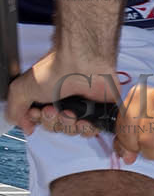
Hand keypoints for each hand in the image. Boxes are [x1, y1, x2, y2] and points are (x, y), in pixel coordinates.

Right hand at [5, 52, 121, 136]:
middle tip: (53, 110)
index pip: (38, 120)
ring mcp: (80, 106)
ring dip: (68, 125)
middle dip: (52, 122)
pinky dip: (86, 129)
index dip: (37, 120)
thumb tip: (24, 125)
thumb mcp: (23, 88)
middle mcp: (62, 101)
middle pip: (54, 127)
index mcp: (45, 96)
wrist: (83, 64)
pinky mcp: (96, 110)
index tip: (37, 113)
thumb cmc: (57, 69)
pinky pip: (90, 131)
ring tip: (70, 112)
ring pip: (71, 131)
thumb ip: (15, 108)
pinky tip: (83, 119)